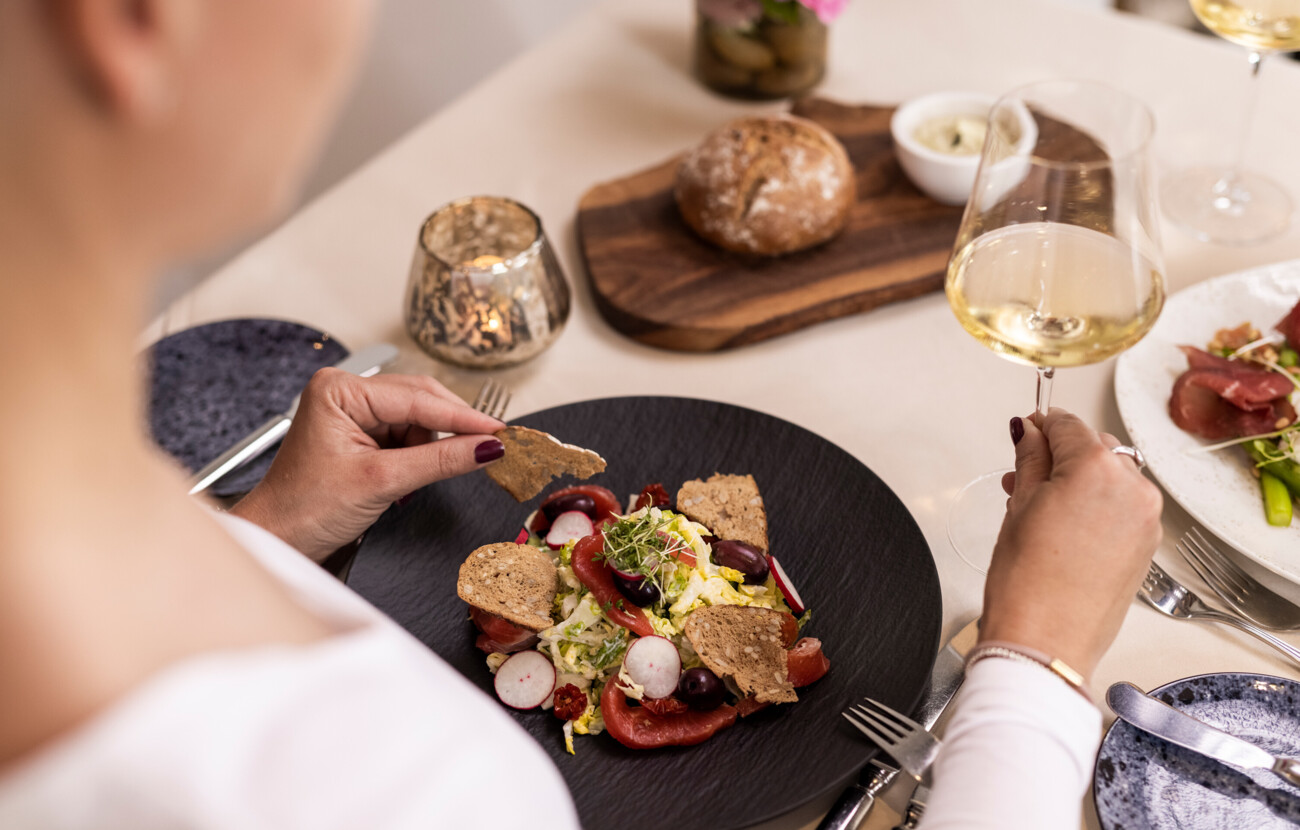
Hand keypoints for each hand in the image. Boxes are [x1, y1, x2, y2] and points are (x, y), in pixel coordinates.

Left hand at [229, 369, 504, 561]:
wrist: (277, 539)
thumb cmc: (306, 508)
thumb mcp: (382, 482)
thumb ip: (440, 460)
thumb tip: (489, 447)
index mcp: (340, 389)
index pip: (418, 398)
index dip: (464, 416)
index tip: (501, 431)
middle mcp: (345, 392)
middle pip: (421, 401)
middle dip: (451, 429)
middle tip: (493, 447)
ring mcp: (352, 412)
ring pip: (418, 419)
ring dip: (433, 446)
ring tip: (420, 479)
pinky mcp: (359, 433)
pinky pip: (406, 435)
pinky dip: (420, 455)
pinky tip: (414, 476)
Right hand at [980, 408, 1162, 681]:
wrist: (1046, 642)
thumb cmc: (1028, 584)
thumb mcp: (1019, 506)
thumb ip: (1030, 460)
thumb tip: (1029, 434)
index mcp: (1097, 469)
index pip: (1069, 426)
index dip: (1041, 424)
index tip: (1026, 429)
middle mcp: (1133, 489)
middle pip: (1097, 448)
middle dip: (1062, 453)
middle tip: (1024, 471)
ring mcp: (1146, 519)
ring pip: (1113, 477)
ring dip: (1080, 479)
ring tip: (1039, 503)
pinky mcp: (1147, 546)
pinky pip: (1123, 506)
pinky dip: (1097, 505)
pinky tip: (1063, 524)